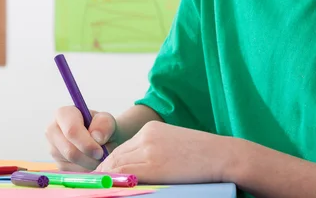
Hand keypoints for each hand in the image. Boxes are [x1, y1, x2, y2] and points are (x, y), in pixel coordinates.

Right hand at [45, 106, 118, 171]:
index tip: (100, 151)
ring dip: (90, 163)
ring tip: (100, 155)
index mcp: (63, 114)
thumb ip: (104, 124)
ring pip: (72, 163)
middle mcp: (53, 130)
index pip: (71, 131)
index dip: (86, 144)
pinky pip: (72, 172)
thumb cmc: (102, 127)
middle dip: (89, 157)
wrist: (102, 138)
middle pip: (70, 151)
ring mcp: (53, 148)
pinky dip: (86, 170)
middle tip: (103, 156)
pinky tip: (92, 161)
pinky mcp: (58, 163)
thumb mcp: (107, 120)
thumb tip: (96, 137)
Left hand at [96, 121, 230, 183]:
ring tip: (97, 187)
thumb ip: (153, 152)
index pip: (123, 148)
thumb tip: (132, 170)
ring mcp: (149, 150)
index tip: (101, 175)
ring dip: (106, 178)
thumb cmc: (202, 155)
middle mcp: (147, 136)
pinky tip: (107, 187)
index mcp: (151, 129)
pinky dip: (113, 181)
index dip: (109, 164)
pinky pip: (125, 174)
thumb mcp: (173, 145)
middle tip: (94, 184)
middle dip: (104, 171)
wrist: (221, 155)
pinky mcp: (153, 165)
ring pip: (117, 165)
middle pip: (116, 156)